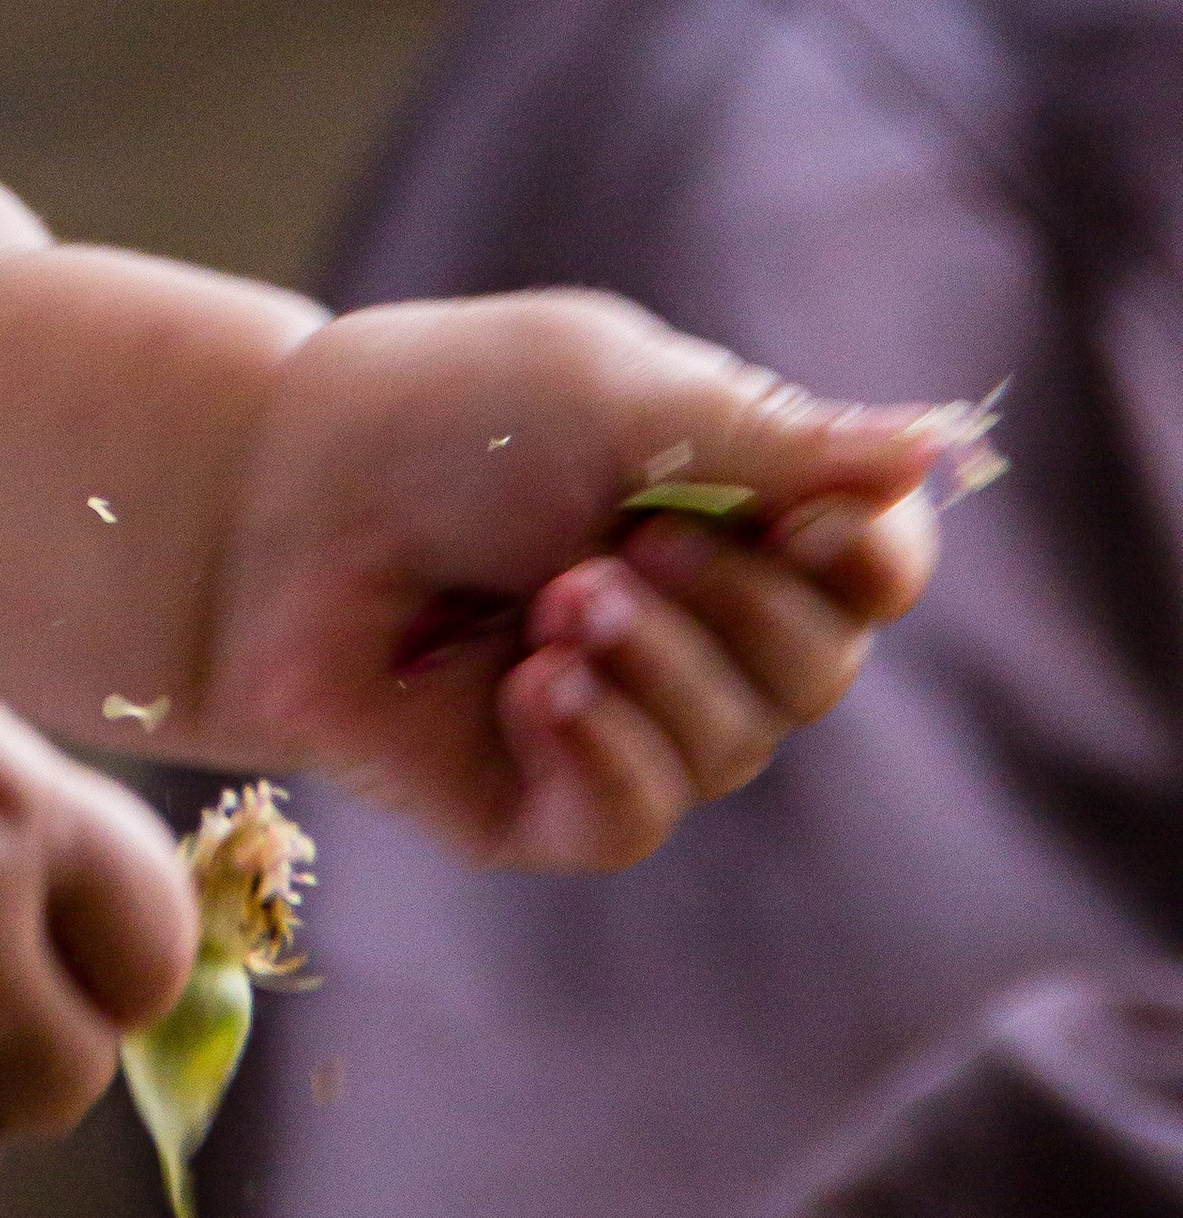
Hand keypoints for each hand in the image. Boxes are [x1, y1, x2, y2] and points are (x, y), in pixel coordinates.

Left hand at [202, 290, 942, 872]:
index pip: (875, 569)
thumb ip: (780, 441)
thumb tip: (942, 442)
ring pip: (731, 749)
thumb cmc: (445, 419)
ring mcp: (618, 718)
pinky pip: (633, 818)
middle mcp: (693, 625)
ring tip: (553, 601)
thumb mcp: (625, 399)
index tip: (818, 517)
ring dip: (655, 669)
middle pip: (820, 669)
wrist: (275, 498)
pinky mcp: (535, 800)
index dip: (868, 557)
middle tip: (629, 544)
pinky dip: (602, 749)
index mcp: (733, 514)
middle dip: (739, 608)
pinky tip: (532, 687)